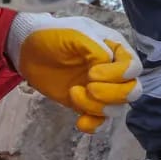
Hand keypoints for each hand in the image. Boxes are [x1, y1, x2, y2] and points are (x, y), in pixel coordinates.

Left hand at [4, 13, 141, 132]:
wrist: (27, 51)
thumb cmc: (51, 35)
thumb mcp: (74, 34)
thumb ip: (95, 48)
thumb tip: (108, 63)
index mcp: (115, 48)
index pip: (133, 67)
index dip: (117, 74)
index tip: (92, 73)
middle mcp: (113, 70)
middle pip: (132, 91)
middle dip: (112, 94)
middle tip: (89, 88)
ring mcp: (102, 89)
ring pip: (117, 108)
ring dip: (97, 108)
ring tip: (74, 94)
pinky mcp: (88, 104)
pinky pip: (101, 122)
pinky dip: (94, 125)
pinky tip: (80, 122)